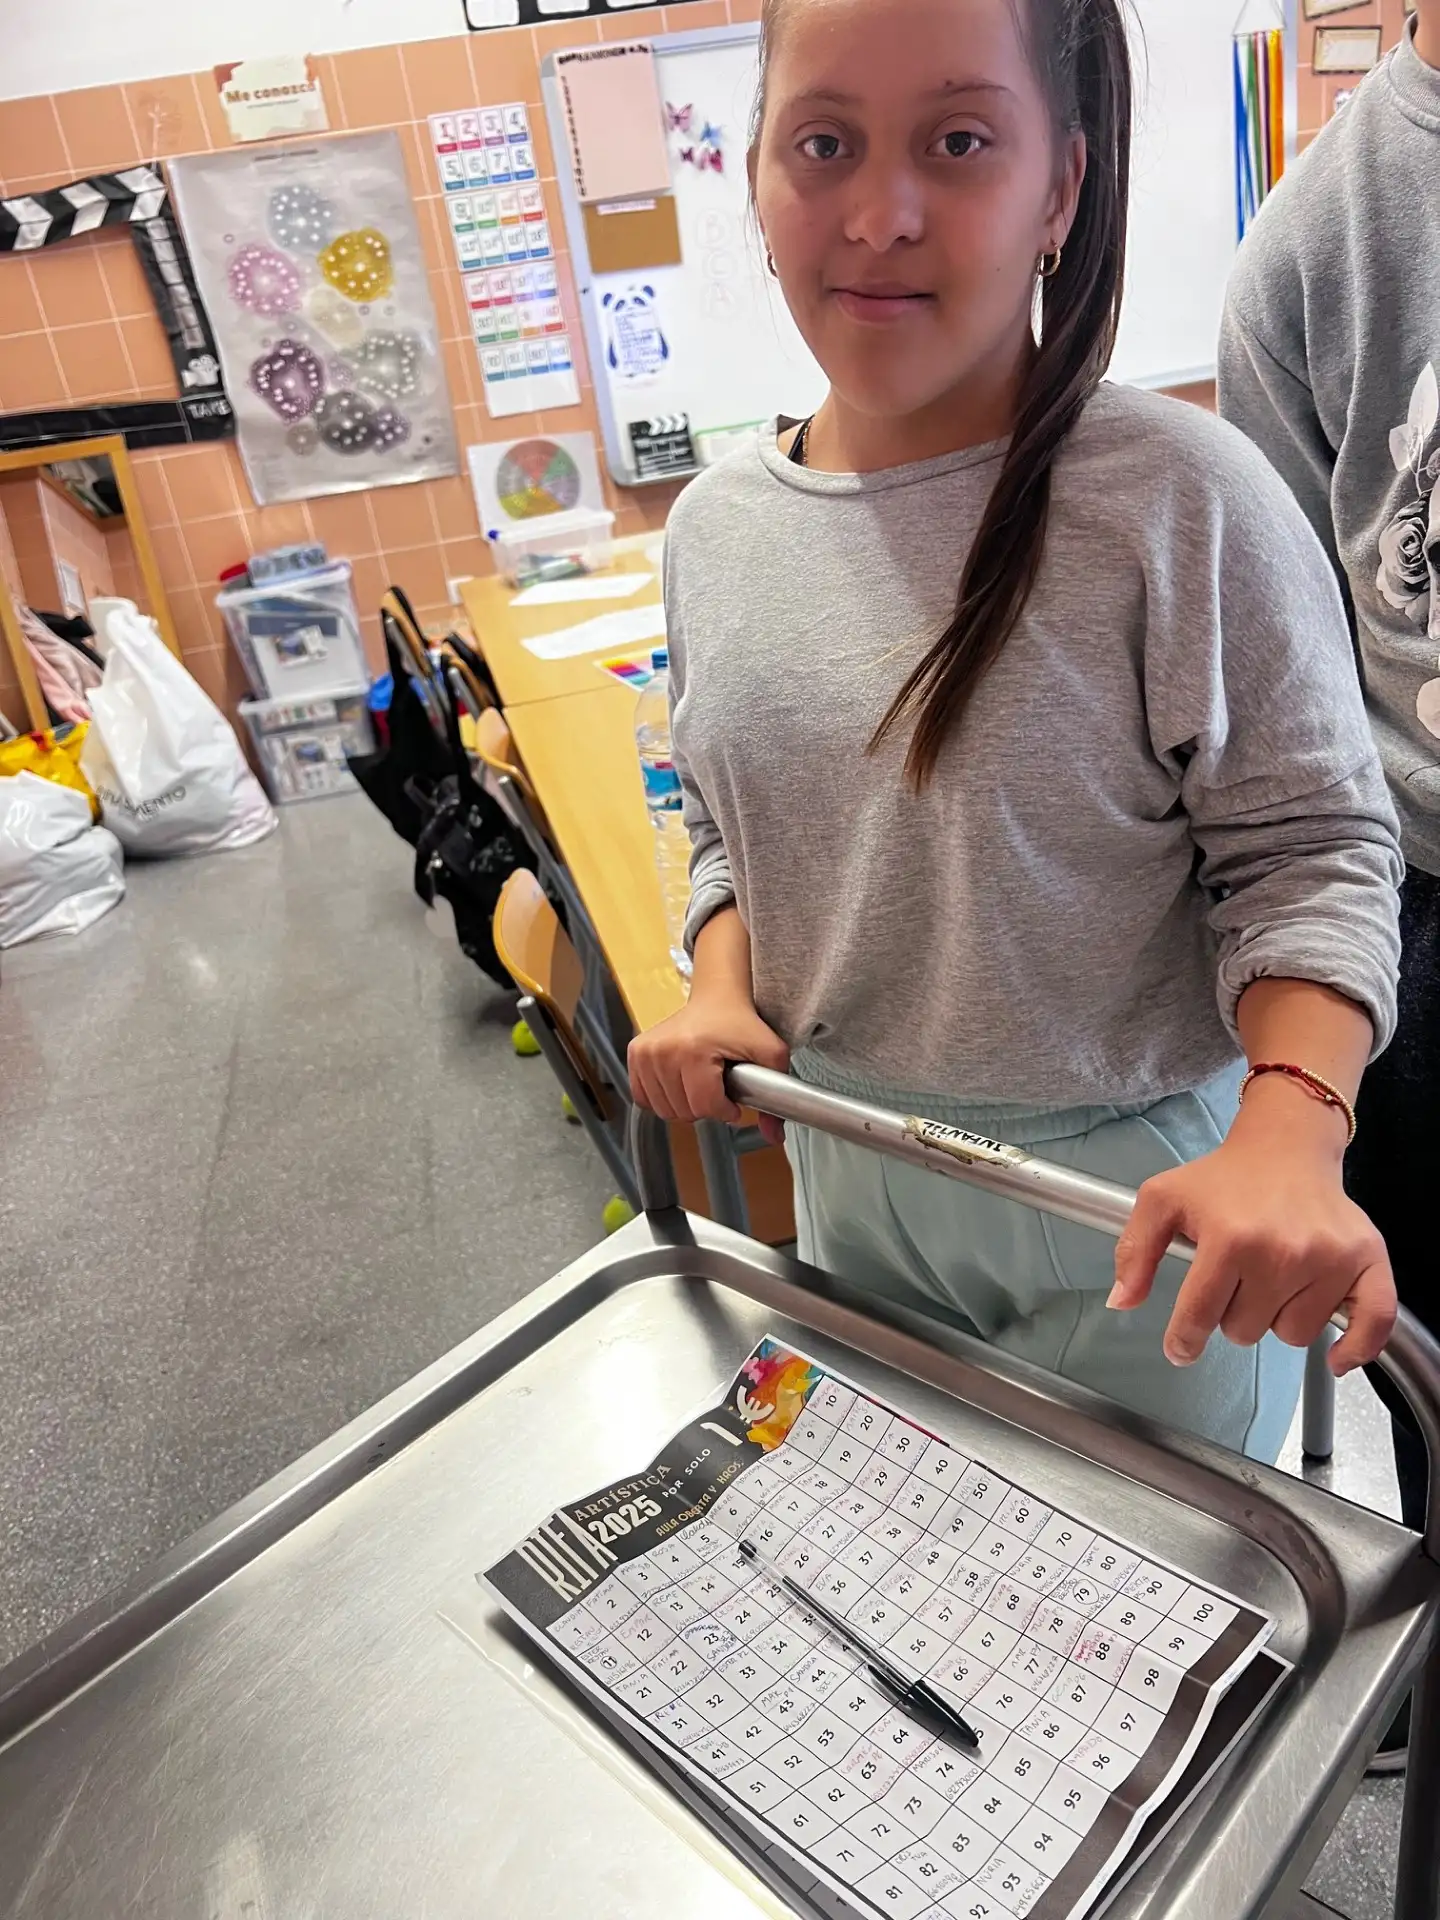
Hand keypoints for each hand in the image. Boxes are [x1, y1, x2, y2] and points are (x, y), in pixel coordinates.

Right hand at [629, 990, 790, 1138]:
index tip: (733, 1098)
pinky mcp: (635, 1053)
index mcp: (693, 1051)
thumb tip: (775, 1136)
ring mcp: (645, 1052)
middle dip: (706, 1107)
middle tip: (718, 1086)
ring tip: (700, 1082)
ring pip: (664, 1110)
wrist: (716, 998)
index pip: (705, 1106)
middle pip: (684, 1111)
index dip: (725, 1109)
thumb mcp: (771, 1054)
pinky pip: (644, 1099)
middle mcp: (664, 1051)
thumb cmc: (741, 1023)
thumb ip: (778, 1094)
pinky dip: (663, 1099)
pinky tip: (679, 1083)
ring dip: (685, 1104)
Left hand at [1109, 1077, 1394, 1376]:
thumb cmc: (1224, 1179)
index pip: (1200, 1315)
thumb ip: (1135, 1250)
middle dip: (1233, 1313)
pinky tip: (1336, 1356)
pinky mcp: (1367, 1260)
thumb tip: (1120, 1302)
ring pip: (1293, 1335)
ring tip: (1274, 1276)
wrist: (1286, 1147)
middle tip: (1237, 1277)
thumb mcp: (1163, 1200)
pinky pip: (1371, 1325)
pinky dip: (1355, 1347)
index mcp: (1230, 1237)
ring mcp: (1329, 1258)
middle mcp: (1282, 1251)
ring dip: (1279, 1317)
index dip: (1184, 1338)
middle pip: (1245, 1330)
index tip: (1181, 1346)